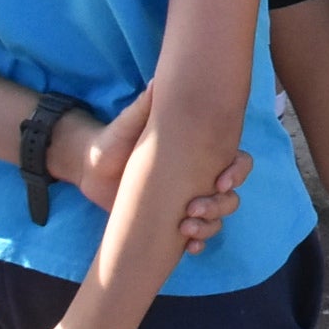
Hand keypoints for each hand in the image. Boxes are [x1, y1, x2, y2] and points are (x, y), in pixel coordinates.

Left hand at [61, 90, 252, 251]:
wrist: (90, 170)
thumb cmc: (112, 140)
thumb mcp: (128, 124)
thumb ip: (144, 106)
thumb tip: (158, 81)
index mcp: (197, 152)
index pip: (235, 160)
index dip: (237, 171)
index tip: (219, 180)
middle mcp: (198, 177)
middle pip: (231, 194)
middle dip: (221, 205)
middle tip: (193, 208)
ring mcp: (186, 201)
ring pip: (218, 217)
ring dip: (211, 225)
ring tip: (186, 229)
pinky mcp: (170, 222)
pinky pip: (197, 236)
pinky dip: (200, 242)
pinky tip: (189, 247)